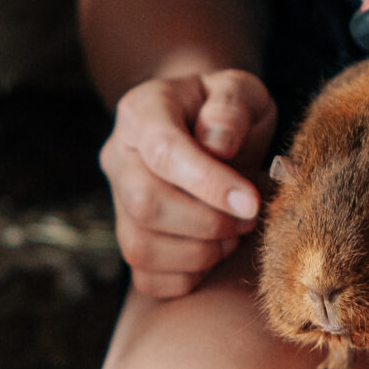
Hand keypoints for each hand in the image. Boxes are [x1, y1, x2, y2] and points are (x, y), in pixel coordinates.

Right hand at [99, 70, 276, 298]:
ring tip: (234, 233)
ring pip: (141, 246)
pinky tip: (213, 250)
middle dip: (208, 222)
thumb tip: (219, 145)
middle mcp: (118, 156)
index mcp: (141, 111)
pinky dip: (188, 275)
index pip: (163, 152)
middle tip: (248, 217)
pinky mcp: (129, 237)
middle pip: (144, 204)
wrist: (206, 126)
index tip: (251, 202)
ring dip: (201, 252)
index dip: (209, 183)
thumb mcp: (240, 91)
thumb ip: (232, 107)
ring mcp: (117, 201)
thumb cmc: (226, 110)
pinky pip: (146, 277)